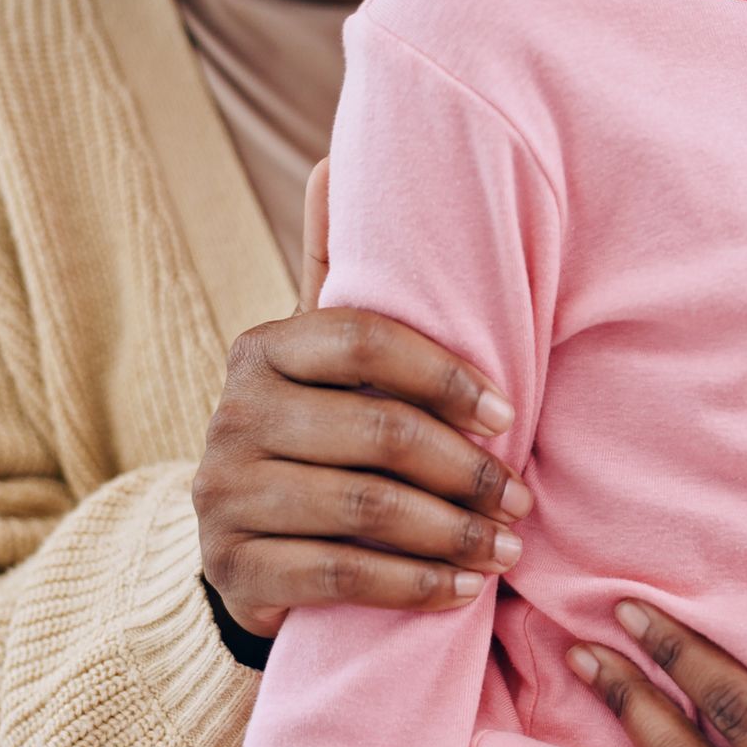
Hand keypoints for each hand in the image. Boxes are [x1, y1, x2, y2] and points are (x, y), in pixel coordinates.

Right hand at [195, 159, 530, 642]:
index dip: (445, 375)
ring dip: (453, 534)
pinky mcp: (232, 566)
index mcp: (263, 348)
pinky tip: (462, 588)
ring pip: (364, 509)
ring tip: (508, 546)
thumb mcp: (328, 359)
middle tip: (523, 496)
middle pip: (376, 433)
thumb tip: (333, 158)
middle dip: (467, 470)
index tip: (509, 412)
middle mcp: (231, 414)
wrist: (251, 545)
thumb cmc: (323, 432)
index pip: (362, 339)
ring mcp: (223, 493)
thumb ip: (337, 274)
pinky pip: (341, 576)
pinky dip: (415, 584)